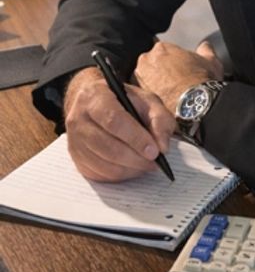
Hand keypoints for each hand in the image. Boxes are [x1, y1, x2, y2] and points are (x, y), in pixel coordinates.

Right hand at [64, 67, 175, 181]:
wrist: (97, 102)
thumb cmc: (124, 100)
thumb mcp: (147, 100)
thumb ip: (160, 118)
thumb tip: (162, 147)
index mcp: (95, 96)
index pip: (114, 121)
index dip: (136, 138)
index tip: (155, 151)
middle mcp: (79, 119)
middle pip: (108, 146)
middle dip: (136, 158)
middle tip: (155, 161)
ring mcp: (74, 141)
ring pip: (103, 164)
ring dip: (130, 169)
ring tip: (147, 164)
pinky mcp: (76, 159)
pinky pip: (99, 175)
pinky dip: (120, 175)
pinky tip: (132, 167)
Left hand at [135, 40, 223, 112]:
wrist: (193, 106)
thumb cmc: (200, 83)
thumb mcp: (210, 61)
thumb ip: (205, 49)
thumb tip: (205, 47)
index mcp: (162, 48)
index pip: (162, 51)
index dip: (171, 62)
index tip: (178, 70)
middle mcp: (146, 60)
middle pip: (149, 65)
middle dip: (159, 73)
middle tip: (173, 83)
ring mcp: (139, 78)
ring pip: (143, 80)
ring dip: (151, 86)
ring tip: (167, 96)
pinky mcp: (137, 96)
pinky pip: (141, 95)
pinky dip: (149, 98)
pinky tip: (162, 104)